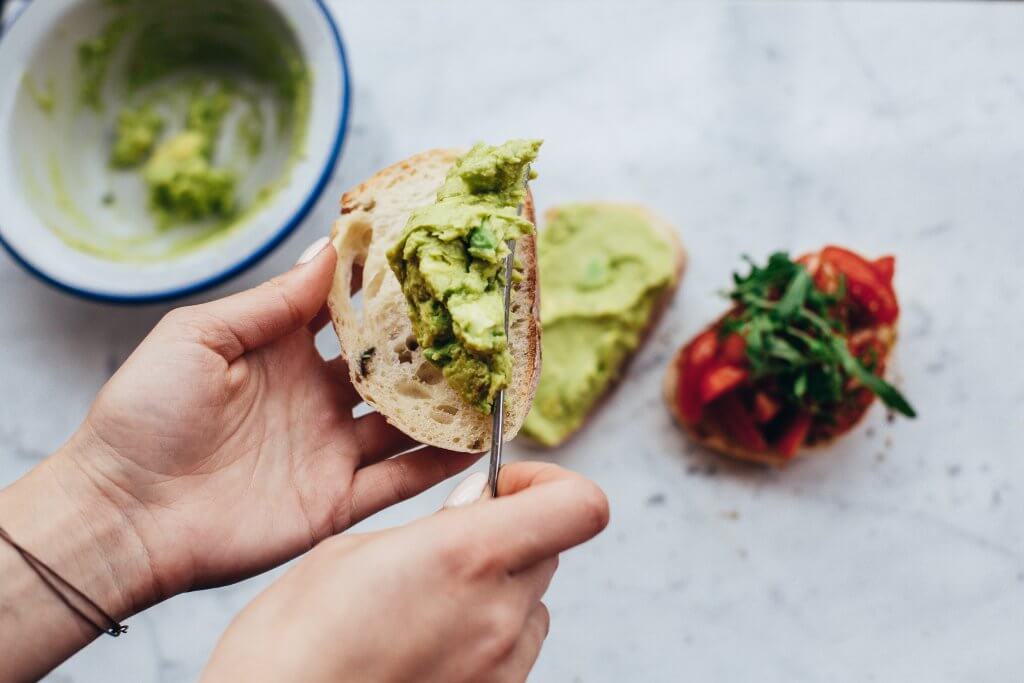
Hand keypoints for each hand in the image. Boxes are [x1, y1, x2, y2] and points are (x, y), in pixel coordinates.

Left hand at [46, 238, 477, 611]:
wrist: (123, 515)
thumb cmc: (144, 415)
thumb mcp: (200, 336)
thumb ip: (272, 301)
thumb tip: (327, 246)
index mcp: (282, 352)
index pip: (349, 315)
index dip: (387, 292)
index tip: (432, 264)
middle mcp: (314, 398)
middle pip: (388, 369)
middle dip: (431, 349)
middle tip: (480, 325)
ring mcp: (329, 450)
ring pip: (404, 424)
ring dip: (445, 404)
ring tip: (494, 381)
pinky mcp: (335, 501)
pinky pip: (398, 481)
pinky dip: (436, 464)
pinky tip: (474, 441)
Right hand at [201, 463, 609, 682]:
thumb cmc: (291, 645)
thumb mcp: (350, 553)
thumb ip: (432, 526)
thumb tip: (479, 506)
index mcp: (466, 557)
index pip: (579, 506)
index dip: (548, 483)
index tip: (502, 485)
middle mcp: (499, 615)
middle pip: (550, 550)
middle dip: (510, 532)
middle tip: (451, 539)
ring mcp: (500, 669)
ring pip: (534, 605)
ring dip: (500, 588)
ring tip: (430, 600)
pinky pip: (513, 653)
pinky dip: (486, 633)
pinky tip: (427, 640)